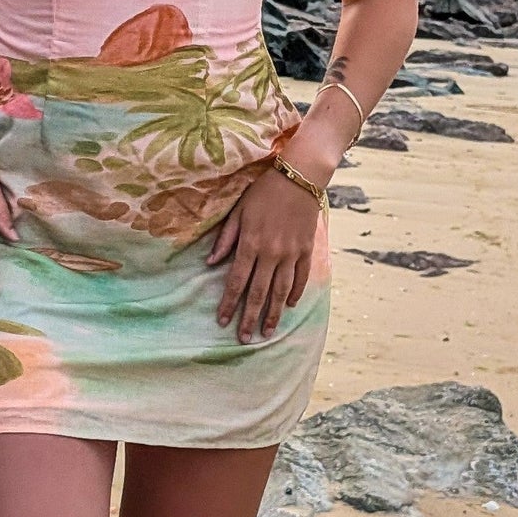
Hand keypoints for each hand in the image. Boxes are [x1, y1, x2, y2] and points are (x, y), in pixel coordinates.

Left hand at [207, 166, 321, 341]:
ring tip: (267, 332)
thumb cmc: (264, 191)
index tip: (223, 322)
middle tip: (244, 339)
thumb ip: (225, 238)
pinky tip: (288, 306)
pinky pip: (301, 278)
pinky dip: (295, 294)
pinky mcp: (307, 250)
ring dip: (273, 313)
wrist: (300, 176)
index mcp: (250, 243)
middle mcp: (271, 252)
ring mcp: (291, 253)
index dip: (229, 304)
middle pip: (258, 292)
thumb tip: (210, 263)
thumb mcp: (238, 211)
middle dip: (250, 317)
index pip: (237, 281)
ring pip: (281, 291)